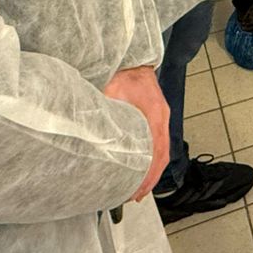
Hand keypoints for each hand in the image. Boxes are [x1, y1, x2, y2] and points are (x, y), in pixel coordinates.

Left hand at [103, 66, 168, 201]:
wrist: (131, 56)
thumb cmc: (122, 72)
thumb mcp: (110, 94)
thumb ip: (103, 116)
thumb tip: (90, 136)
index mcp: (154, 115)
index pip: (157, 153)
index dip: (148, 176)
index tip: (138, 192)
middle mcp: (161, 117)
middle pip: (162, 155)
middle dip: (150, 178)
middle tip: (135, 196)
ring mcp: (160, 115)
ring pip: (162, 149)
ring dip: (152, 169)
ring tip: (139, 186)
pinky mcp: (155, 113)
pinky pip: (158, 140)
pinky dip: (152, 156)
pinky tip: (142, 163)